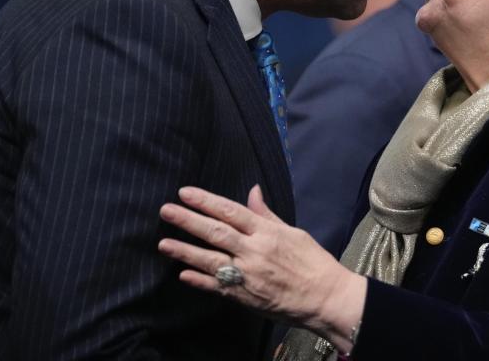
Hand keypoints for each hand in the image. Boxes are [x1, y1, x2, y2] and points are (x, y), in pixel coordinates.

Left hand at [158, 185, 364, 349]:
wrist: (325, 297)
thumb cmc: (312, 262)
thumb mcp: (293, 232)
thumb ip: (267, 215)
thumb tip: (253, 191)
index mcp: (267, 232)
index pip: (230, 211)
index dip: (206, 201)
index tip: (185, 193)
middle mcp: (254, 251)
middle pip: (215, 232)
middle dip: (188, 220)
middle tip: (166, 210)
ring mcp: (248, 275)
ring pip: (210, 260)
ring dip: (185, 251)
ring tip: (164, 243)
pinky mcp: (245, 296)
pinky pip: (217, 287)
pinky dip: (199, 280)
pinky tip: (182, 274)